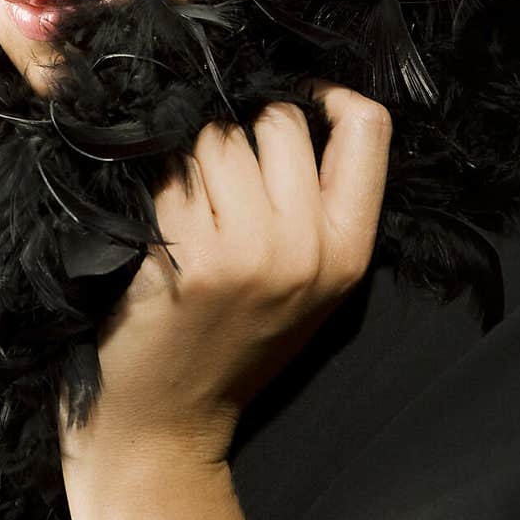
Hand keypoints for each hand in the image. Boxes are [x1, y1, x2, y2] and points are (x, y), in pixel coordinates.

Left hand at [59, 82, 391, 472]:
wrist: (163, 425)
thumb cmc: (229, 340)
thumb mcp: (306, 281)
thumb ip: (316, 201)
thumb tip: (292, 96)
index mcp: (350, 250)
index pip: (369, 127)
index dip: (326, 94)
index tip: (291, 98)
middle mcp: (308, 247)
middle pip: (280, 118)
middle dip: (240, 127)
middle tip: (215, 177)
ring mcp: (249, 250)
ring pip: (217, 134)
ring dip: (190, 152)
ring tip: (183, 205)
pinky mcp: (188, 253)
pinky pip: (170, 168)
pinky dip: (154, 179)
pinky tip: (150, 218)